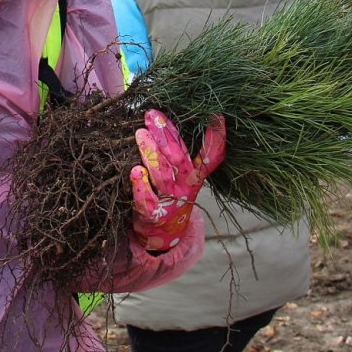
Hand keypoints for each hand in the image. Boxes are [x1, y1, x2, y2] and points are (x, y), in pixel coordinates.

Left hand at [130, 111, 224, 251]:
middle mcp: (185, 187)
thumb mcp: (182, 174)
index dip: (216, 138)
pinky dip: (141, 185)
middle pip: (178, 159)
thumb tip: (169, 116)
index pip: (210, 156)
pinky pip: (146, 200)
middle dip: (166, 135)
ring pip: (162, 175)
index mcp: (195, 176)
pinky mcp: (151, 215)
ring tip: (140, 134)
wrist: (162, 235)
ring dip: (151, 153)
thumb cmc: (170, 193)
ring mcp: (169, 201)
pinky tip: (135, 171)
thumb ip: (178, 148)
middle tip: (153, 115)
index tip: (217, 116)